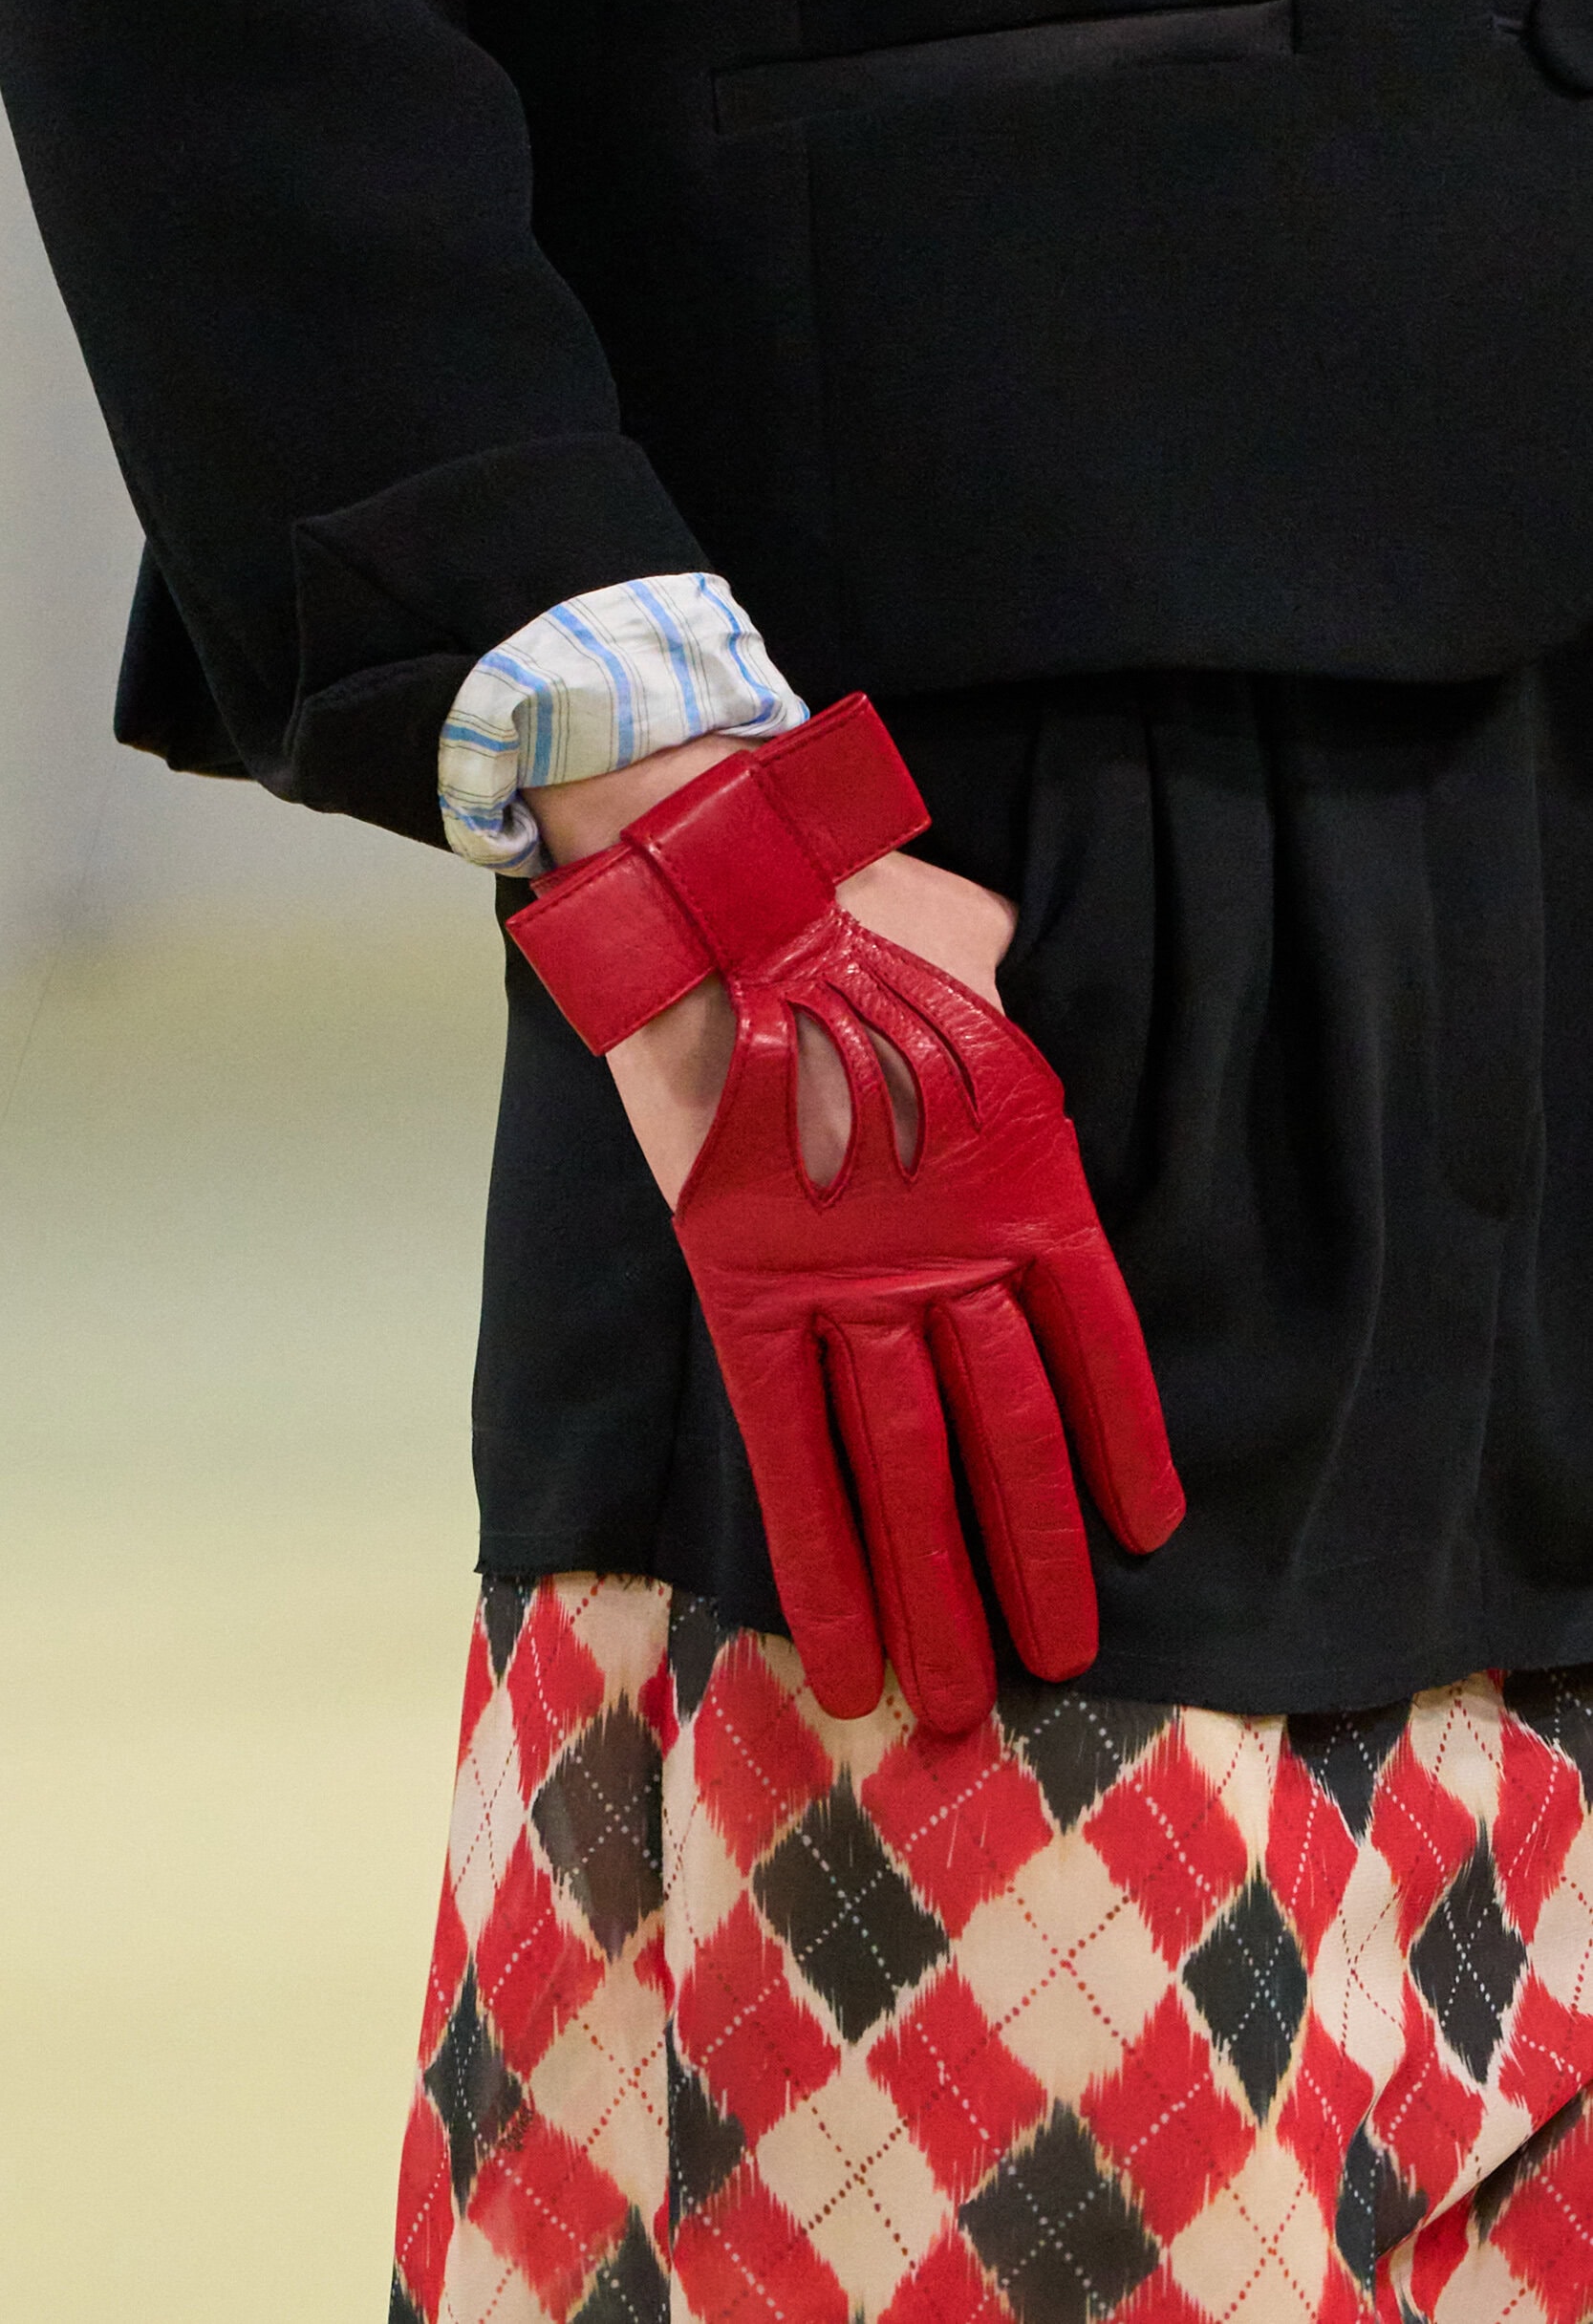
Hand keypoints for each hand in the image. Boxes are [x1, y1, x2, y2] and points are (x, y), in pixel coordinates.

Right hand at [517, 701, 1182, 1731]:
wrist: (724, 890)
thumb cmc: (862, 910)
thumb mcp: (988, 961)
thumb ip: (1017, 1028)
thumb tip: (1014, 1021)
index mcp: (1022, 1176)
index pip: (1096, 1341)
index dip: (1123, 1440)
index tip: (1146, 1527)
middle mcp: (947, 1253)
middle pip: (1009, 1435)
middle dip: (1034, 1556)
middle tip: (1056, 1662)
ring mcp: (845, 1285)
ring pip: (906, 1470)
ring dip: (937, 1591)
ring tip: (959, 1702)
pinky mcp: (746, 1296)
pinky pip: (790, 1450)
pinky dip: (820, 1553)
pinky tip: (841, 1649)